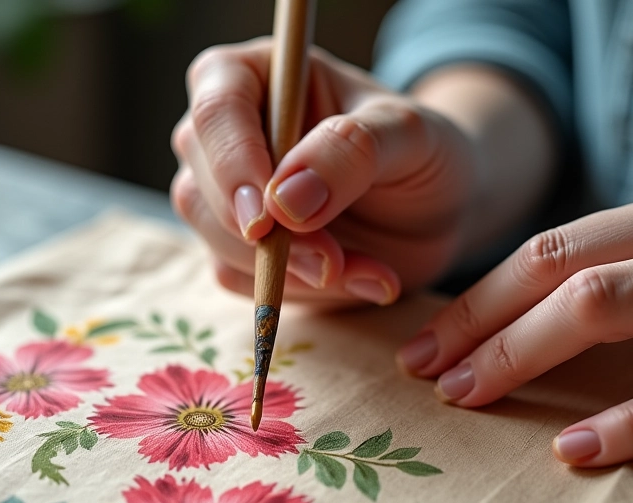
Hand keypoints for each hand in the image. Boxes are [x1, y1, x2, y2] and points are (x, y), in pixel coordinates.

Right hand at [171, 39, 478, 303]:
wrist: (436, 215)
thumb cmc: (423, 156)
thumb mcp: (409, 137)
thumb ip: (350, 152)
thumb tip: (282, 201)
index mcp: (259, 77)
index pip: (216, 111)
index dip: (232, 165)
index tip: (269, 218)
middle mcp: (230, 135)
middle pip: (199, 186)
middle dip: (265, 236)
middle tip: (333, 260)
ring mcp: (227, 194)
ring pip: (214, 239)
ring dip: (285, 270)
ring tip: (363, 269)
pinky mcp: (238, 246)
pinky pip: (238, 278)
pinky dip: (294, 292)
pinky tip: (353, 278)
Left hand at [397, 206, 632, 467]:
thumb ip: (593, 294)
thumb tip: (495, 348)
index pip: (546, 256)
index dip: (475, 305)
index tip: (418, 350)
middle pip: (557, 270)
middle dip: (477, 323)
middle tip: (424, 375)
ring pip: (596, 303)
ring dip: (518, 353)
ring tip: (463, 396)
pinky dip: (619, 424)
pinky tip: (568, 450)